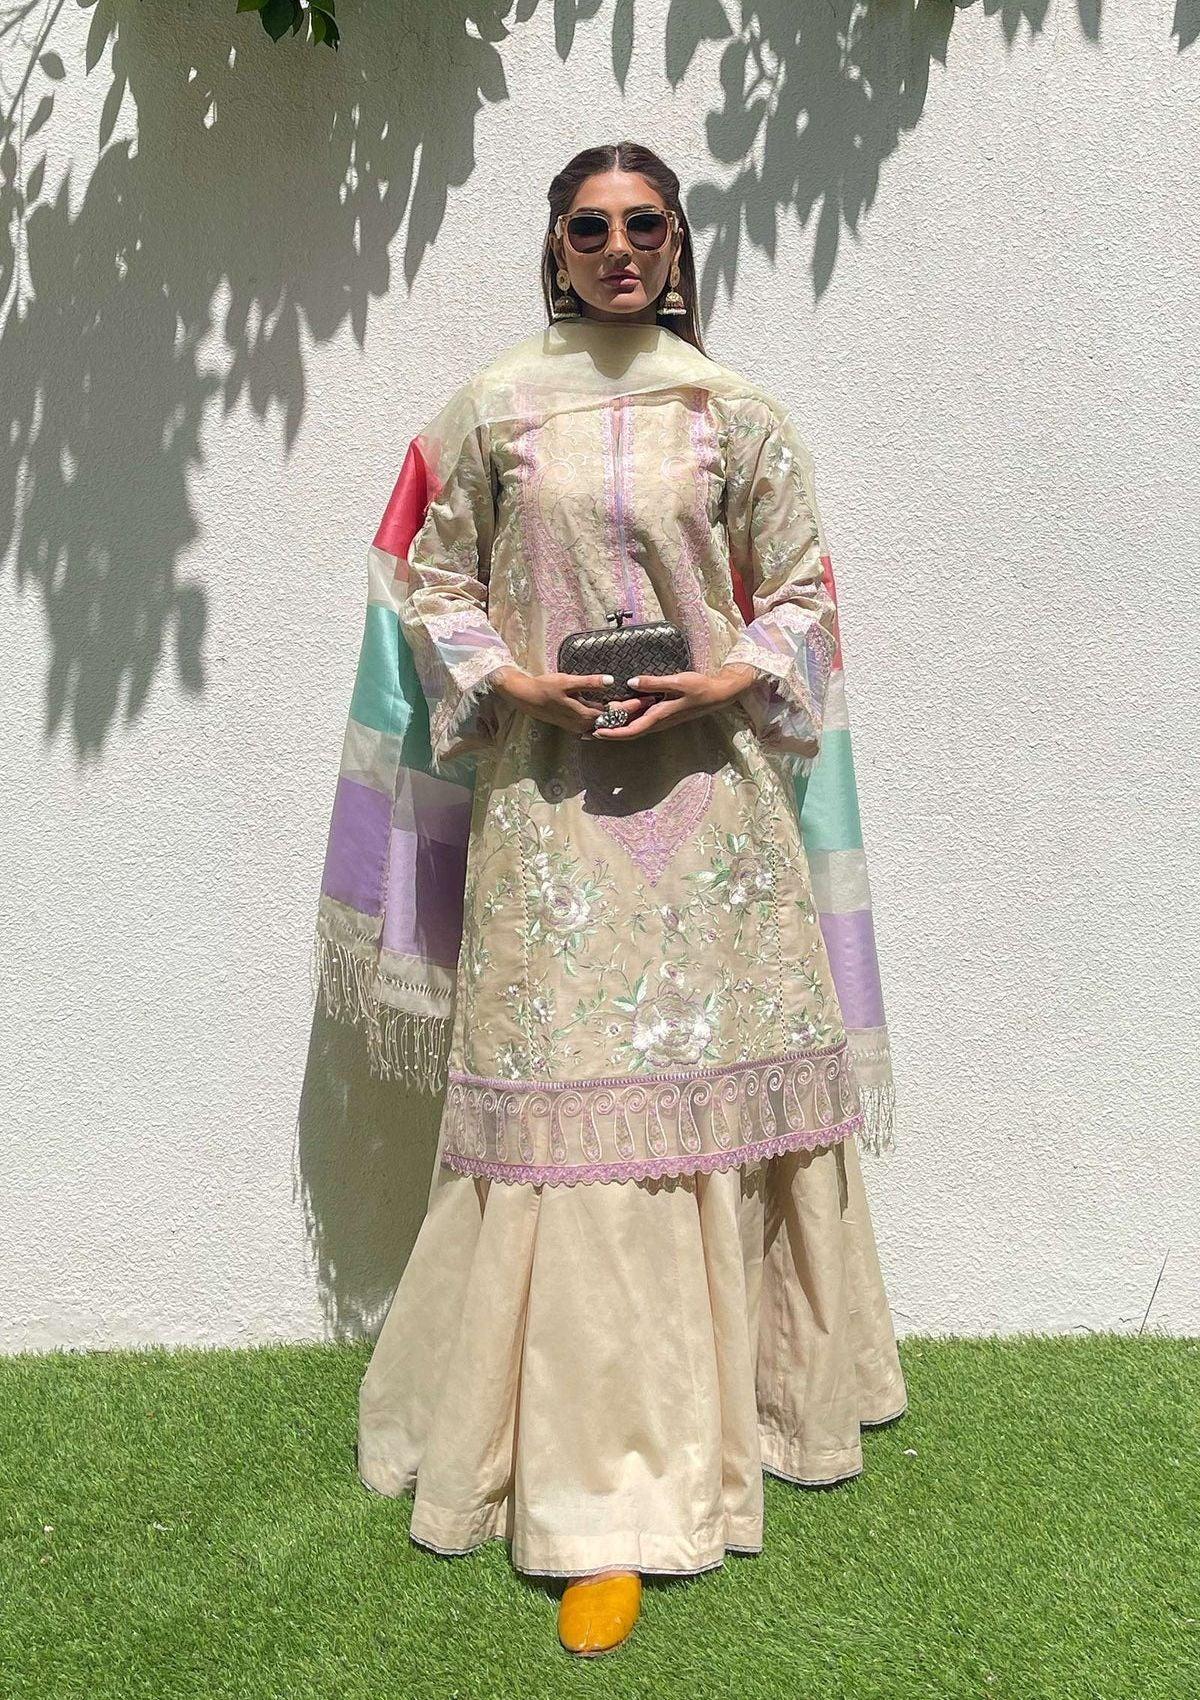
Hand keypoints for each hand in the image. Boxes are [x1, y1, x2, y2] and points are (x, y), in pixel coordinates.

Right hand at [490, 665, 646, 737]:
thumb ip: (589, 682)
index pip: (616, 712)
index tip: (649, 697)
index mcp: (586, 714)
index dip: (633, 705)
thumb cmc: (546, 687)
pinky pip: (599, 724)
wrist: (527, 698)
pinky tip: (618, 714)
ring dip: (623, 717)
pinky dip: (610, 720)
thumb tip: (611, 680)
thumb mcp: (567, 681)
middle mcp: (585, 724)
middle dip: (633, 712)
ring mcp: (580, 727)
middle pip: (615, 720)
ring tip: (639, 708)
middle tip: (650, 702)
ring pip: (608, 724)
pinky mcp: (576, 725)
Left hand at [588, 662, 758, 739]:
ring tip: (596, 724)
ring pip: (634, 726)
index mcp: (659, 716)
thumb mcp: (677, 682)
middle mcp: (658, 721)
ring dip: (616, 727)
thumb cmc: (699, 688)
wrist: (717, 694)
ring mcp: (660, 719)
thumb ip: (654, 683)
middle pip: (629, 731)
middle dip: (609, 733)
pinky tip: (618, 712)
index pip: (632, 729)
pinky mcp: (662, 713)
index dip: (614, 733)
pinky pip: (641, 719)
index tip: (597, 733)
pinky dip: (627, 718)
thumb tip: (631, 683)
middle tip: (587, 731)